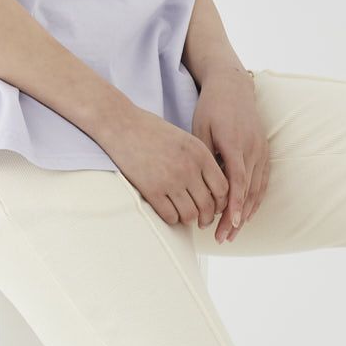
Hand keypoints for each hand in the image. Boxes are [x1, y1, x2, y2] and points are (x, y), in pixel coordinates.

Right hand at [94, 101, 230, 228]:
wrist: (122, 125)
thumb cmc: (154, 132)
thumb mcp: (185, 140)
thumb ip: (201, 162)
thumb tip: (214, 191)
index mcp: (200, 154)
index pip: (223, 188)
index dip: (221, 203)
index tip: (215, 207)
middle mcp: (188, 168)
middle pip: (208, 206)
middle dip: (207, 218)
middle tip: (202, 221)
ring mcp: (170, 180)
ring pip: (190, 215)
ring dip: (189, 220)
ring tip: (185, 217)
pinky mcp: (151, 190)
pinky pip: (170, 216)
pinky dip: (172, 219)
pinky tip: (169, 212)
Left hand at [191, 66, 269, 243]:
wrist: (233, 86)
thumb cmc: (211, 107)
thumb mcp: (200, 129)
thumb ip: (204, 157)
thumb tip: (202, 188)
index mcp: (235, 143)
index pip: (238, 180)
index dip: (235, 204)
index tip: (231, 223)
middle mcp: (252, 149)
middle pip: (247, 191)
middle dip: (236, 218)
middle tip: (224, 238)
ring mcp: (261, 151)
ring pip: (257, 189)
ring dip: (246, 214)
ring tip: (233, 233)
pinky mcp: (264, 152)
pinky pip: (262, 182)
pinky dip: (255, 201)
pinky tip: (246, 216)